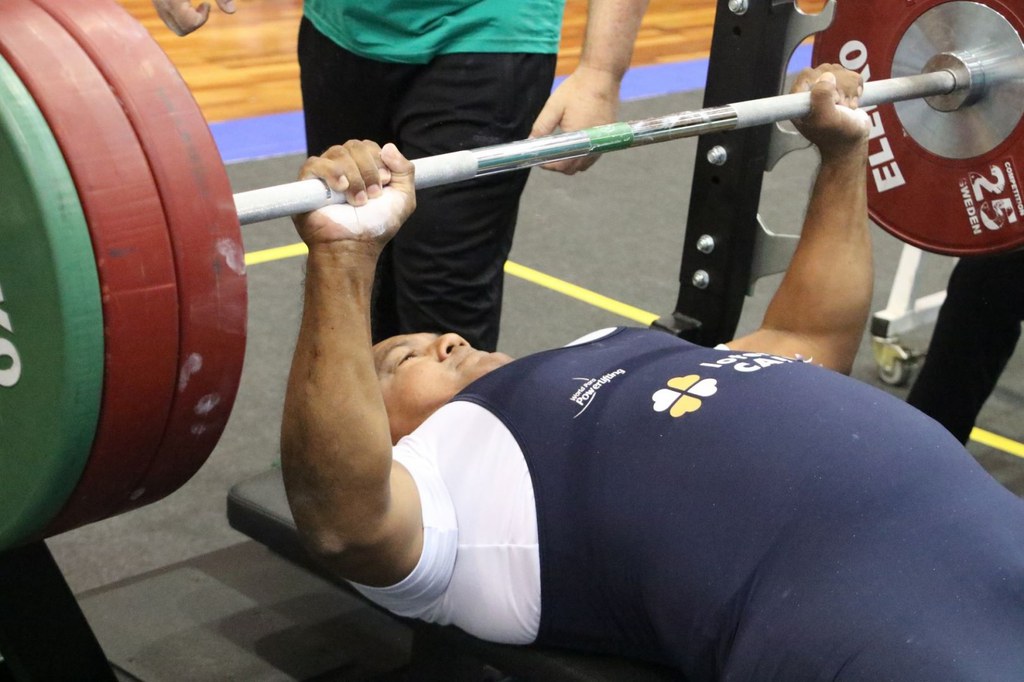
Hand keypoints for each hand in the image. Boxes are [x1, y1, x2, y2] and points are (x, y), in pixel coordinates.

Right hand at [151, 0, 235, 35]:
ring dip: (186, 18)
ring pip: (170, 23)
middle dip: (194, 22)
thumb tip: (232, 11)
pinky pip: (164, 14)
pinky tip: (186, 0)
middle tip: (204, 6)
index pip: (186, 23)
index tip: (206, 4)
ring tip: (196, 3)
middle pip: (178, 29)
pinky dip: (177, 13)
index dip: (201, 19)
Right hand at [292, 140, 416, 248]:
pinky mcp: (307, 183)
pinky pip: (315, 163)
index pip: (369, 146)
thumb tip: (388, 146)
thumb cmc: (376, 226)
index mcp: (364, 167)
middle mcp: (343, 167)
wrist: (354, 246)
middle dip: (369, 170)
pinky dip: (331, 172)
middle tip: (372, 196)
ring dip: (354, 177)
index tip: (384, 184)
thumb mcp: (403, 199)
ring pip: (338, 152)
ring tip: (357, 201)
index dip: (379, 161)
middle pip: (355, 146)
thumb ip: (405, 171)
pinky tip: (341, 188)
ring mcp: (325, 174)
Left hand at [529, 66, 621, 174]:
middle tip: (548, 153)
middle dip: (558, 165)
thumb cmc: (577, 89)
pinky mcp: (608, 137)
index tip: (540, 159)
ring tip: (560, 149)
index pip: (562, 165)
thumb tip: (531, 142)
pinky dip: (582, 156)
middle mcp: (593, 144)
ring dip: (571, 162)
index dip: (548, 165)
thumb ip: (541, 127)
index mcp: (579, 138)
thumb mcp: (554, 106)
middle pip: (573, 168)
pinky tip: (575, 145)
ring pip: (583, 165)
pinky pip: (593, 156)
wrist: (601, 75)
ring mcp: (602, 141)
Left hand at [791, 64, 869, 159]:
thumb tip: (826, 77)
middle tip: (840, 107)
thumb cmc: (837, 136)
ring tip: (846, 107)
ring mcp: (823, 90)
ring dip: (849, 89)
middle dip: (840, 88)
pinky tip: (852, 103)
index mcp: (797, 100)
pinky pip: (850, 75)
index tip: (832, 100)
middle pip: (826, 70)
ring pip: (840, 71)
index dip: (824, 83)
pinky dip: (857, 88)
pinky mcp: (837, 88)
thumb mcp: (825, 119)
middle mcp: (808, 93)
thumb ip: (821, 98)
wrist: (852, 143)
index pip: (808, 74)